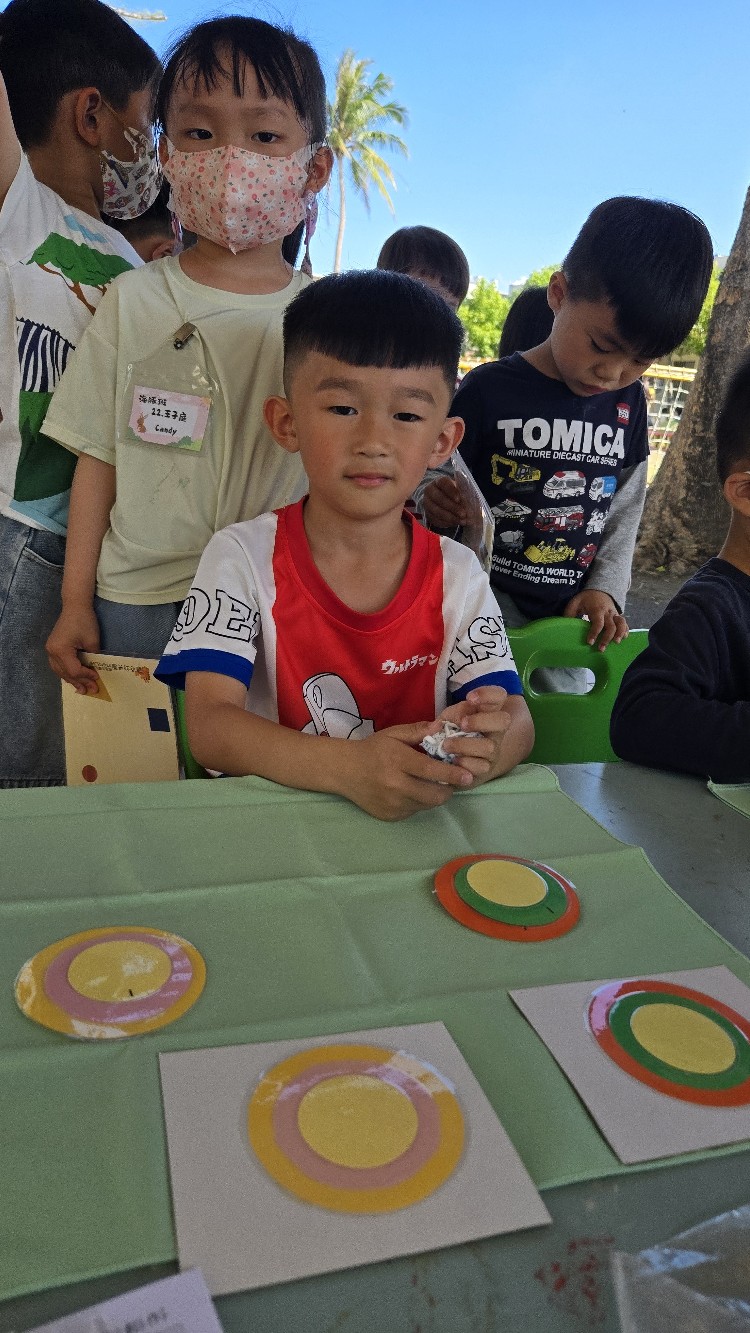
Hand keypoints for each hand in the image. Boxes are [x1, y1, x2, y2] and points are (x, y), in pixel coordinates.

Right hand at [46, 603, 100, 691]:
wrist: (75, 606)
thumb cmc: (84, 621)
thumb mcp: (92, 641)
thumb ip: (92, 658)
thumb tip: (95, 673)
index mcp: (60, 650)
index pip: (74, 670)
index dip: (86, 676)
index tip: (97, 679)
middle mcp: (52, 652)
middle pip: (66, 673)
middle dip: (80, 682)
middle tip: (92, 690)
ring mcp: (50, 650)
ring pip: (60, 671)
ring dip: (72, 680)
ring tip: (83, 689)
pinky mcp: (52, 647)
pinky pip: (58, 665)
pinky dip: (66, 673)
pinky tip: (74, 679)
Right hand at [341, 722, 471, 820]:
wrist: (344, 771)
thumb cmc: (372, 749)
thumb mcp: (393, 734)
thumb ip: (418, 730)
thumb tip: (442, 726)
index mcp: (397, 761)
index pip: (430, 770)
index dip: (451, 774)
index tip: (468, 775)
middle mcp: (394, 785)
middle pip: (433, 794)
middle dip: (449, 789)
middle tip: (454, 781)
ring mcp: (392, 804)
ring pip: (426, 804)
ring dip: (436, 796)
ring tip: (435, 784)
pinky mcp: (390, 816)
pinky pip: (415, 811)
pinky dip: (420, 802)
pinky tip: (415, 791)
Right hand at [421, 477, 467, 528]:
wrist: (445, 500)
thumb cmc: (456, 493)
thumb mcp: (461, 490)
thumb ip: (466, 494)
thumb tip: (470, 506)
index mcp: (439, 481)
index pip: (443, 483)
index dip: (451, 491)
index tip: (459, 499)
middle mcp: (430, 491)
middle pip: (439, 498)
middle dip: (452, 507)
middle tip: (463, 514)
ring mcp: (427, 503)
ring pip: (436, 511)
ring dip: (451, 517)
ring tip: (462, 521)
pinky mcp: (428, 514)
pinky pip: (436, 520)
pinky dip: (447, 522)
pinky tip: (456, 523)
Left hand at [436, 686, 518, 781]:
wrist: (450, 758)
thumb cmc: (452, 730)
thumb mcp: (449, 717)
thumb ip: (453, 714)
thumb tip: (454, 720)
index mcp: (488, 711)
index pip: (499, 696)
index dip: (488, 694)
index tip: (469, 698)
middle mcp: (496, 730)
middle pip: (503, 720)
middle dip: (481, 721)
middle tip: (462, 724)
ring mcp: (493, 750)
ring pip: (489, 747)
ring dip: (465, 745)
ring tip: (446, 745)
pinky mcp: (486, 768)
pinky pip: (481, 767)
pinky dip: (465, 763)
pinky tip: (453, 760)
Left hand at [563, 589, 628, 649]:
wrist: (600, 589)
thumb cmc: (586, 598)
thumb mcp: (575, 602)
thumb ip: (570, 613)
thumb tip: (564, 625)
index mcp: (597, 609)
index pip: (598, 622)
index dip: (594, 633)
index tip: (589, 642)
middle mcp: (608, 612)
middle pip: (611, 626)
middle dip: (607, 638)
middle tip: (601, 649)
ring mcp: (615, 614)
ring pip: (621, 624)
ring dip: (620, 634)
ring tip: (616, 643)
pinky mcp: (618, 616)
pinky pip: (625, 623)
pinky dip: (625, 631)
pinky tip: (623, 638)